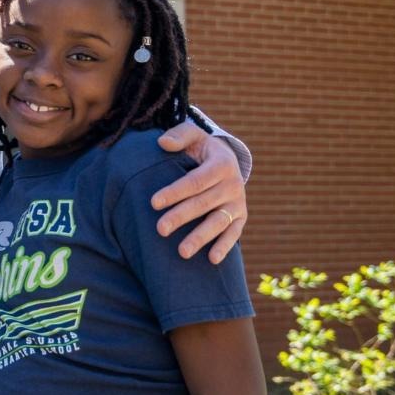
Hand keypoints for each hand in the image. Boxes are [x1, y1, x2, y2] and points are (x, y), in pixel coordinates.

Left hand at [152, 124, 247, 262]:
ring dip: (201, 237)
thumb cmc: (201, 149)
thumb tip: (162, 143)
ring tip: (182, 252)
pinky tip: (211, 259)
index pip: (195, 181)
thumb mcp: (193, 135)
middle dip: (181, 216)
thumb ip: (179, 135)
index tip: (153, 202)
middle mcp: (233, 184)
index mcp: (222, 164)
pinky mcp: (241, 217)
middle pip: (204, 203)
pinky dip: (225, 246)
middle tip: (160, 229)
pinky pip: (234, 233)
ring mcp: (238, 202)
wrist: (225, 160)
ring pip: (219, 222)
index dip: (175, 192)